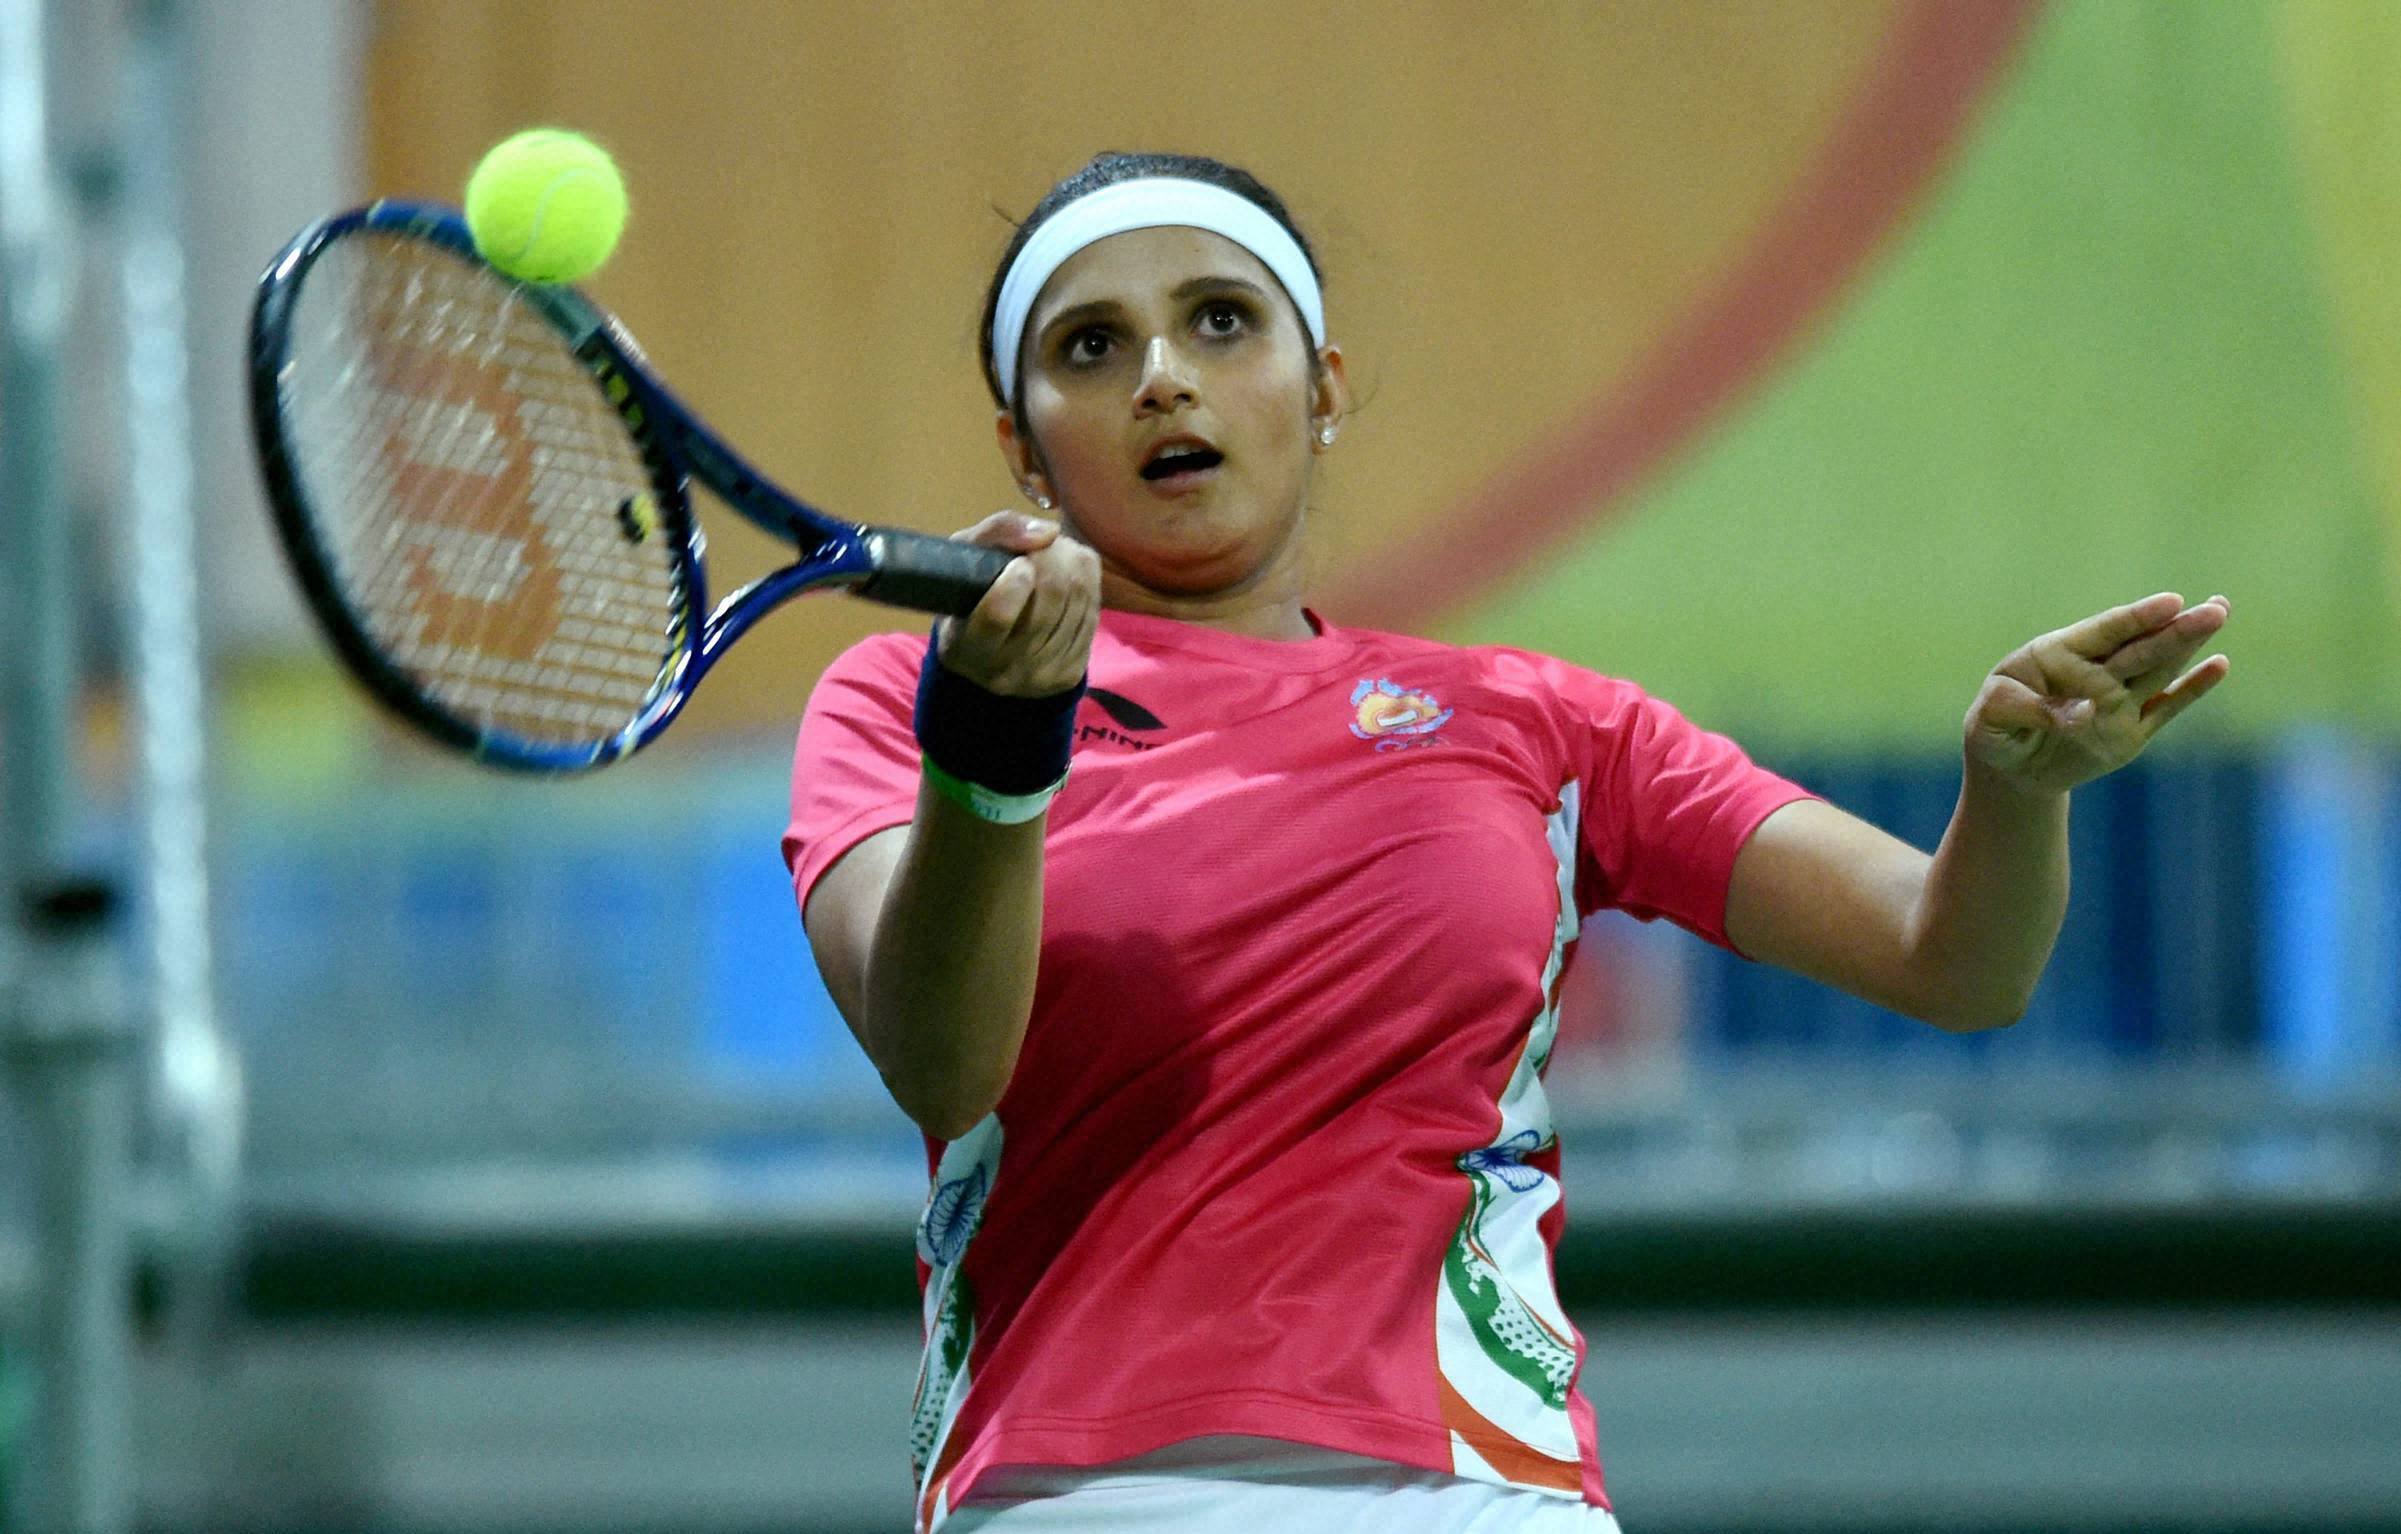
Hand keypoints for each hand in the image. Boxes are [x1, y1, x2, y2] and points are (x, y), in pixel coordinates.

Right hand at [933, 511, 1099, 697]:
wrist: (991, 648)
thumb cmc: (972, 591)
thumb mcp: (967, 553)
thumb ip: (998, 531)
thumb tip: (1049, 533)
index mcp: (964, 648)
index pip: (999, 615)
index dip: (1016, 579)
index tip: (1018, 562)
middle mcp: (1003, 672)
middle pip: (1051, 598)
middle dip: (1052, 557)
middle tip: (1041, 545)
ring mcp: (1041, 677)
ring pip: (1079, 599)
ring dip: (1071, 563)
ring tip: (1054, 555)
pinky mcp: (1071, 674)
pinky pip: (1094, 611)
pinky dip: (1086, 583)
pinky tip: (1067, 579)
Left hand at [1963, 591, 2230, 794]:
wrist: (2008, 768)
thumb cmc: (1994, 728)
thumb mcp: (1992, 715)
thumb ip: (2025, 707)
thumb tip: (2080, 713)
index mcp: (2060, 654)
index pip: (2105, 632)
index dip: (2137, 618)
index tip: (2171, 602)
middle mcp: (2096, 672)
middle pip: (2142, 647)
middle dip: (2178, 628)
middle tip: (2216, 608)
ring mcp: (2118, 701)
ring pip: (2160, 669)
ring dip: (2190, 644)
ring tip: (2219, 613)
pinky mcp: (2131, 732)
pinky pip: (2165, 708)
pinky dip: (2192, 689)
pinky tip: (2218, 665)